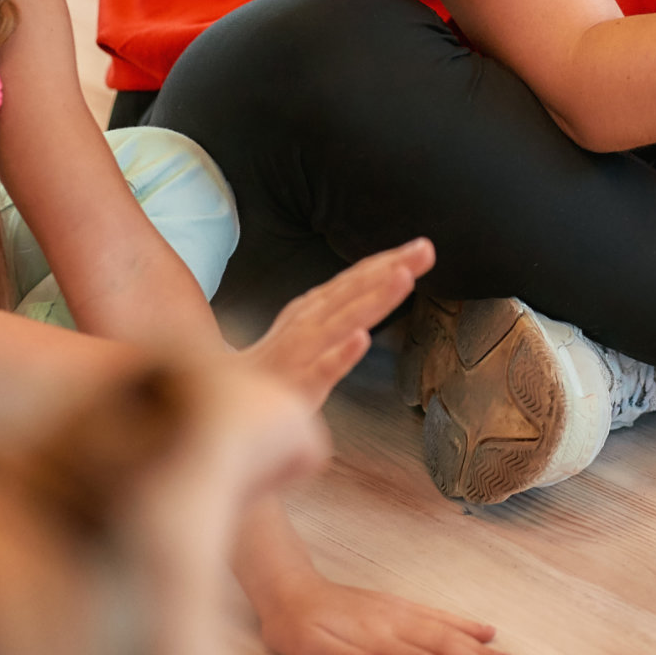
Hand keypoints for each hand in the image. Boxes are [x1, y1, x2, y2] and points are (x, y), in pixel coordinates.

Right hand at [241, 238, 433, 407]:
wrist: (230, 407)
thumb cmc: (272, 370)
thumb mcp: (306, 334)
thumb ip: (335, 315)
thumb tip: (367, 307)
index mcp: (313, 309)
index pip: (355, 280)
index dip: (388, 261)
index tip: (422, 248)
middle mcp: (308, 322)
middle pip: (355, 290)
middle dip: (391, 268)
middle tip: (425, 249)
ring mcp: (302, 352)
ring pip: (343, 320)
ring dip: (373, 298)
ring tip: (404, 279)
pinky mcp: (297, 385)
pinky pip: (321, 369)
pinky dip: (340, 353)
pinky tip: (361, 339)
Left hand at [252, 567, 513, 654]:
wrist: (289, 588)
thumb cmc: (296, 626)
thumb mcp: (310, 649)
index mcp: (375, 638)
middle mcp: (393, 622)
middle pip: (442, 645)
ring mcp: (398, 611)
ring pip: (446, 630)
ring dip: (477, 646)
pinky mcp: (397, 605)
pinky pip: (437, 614)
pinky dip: (462, 624)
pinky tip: (481, 630)